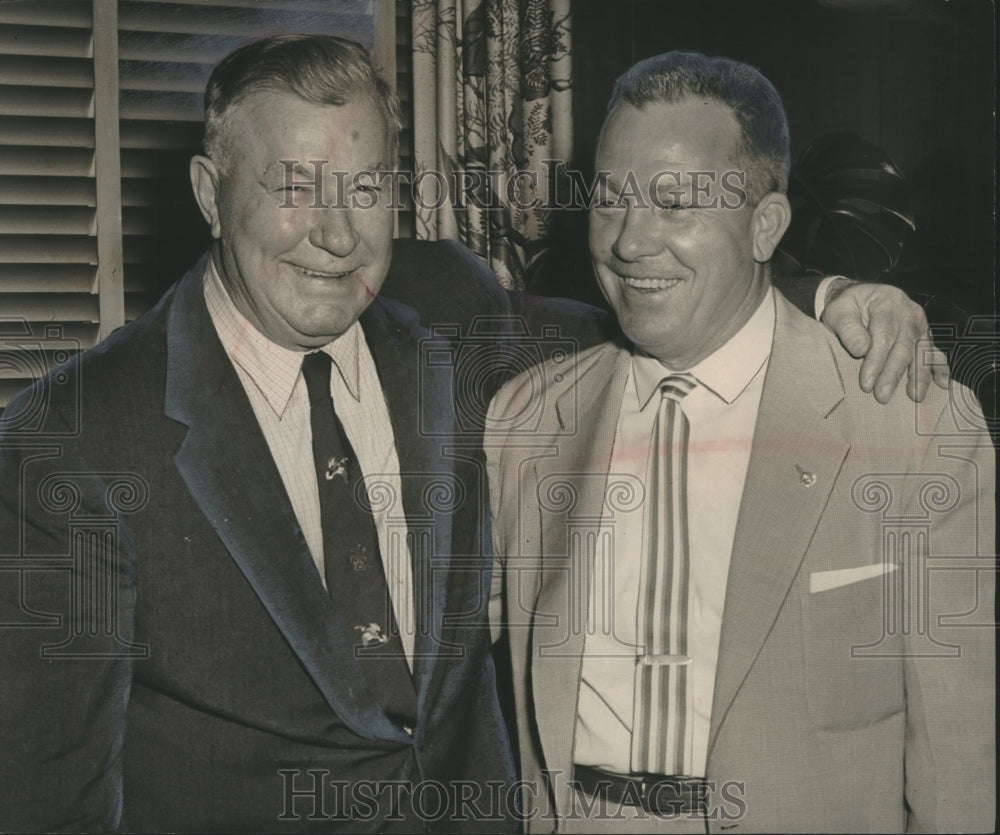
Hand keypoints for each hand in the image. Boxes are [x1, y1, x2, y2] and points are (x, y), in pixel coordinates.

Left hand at [820, 279, 949, 402]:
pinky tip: (943, 383)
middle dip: (893, 374)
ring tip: (914, 396)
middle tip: (882, 396)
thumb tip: (861, 350)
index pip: (883, 336)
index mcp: (887, 303)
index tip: (866, 384)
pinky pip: (934, 352)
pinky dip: (940, 368)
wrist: (862, 298)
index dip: (876, 361)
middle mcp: (909, 313)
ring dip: (919, 375)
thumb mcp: (838, 312)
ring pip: (922, 352)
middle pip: (903, 347)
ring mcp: (920, 325)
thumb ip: (848, 329)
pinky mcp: (925, 336)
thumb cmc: (848, 308)